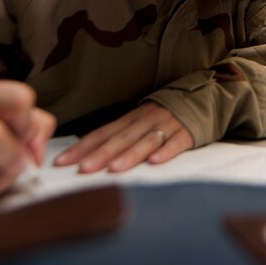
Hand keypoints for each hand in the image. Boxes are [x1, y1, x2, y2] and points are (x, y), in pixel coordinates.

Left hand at [53, 102, 193, 172]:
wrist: (203, 95)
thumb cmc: (166, 115)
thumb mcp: (141, 120)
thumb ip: (121, 136)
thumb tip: (90, 156)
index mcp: (131, 119)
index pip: (102, 133)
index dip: (82, 147)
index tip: (62, 162)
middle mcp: (145, 120)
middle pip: (120, 139)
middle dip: (100, 154)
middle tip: (83, 169)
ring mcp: (167, 124)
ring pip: (145, 140)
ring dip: (129, 155)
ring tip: (114, 169)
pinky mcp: (187, 132)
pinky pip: (176, 142)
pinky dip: (165, 151)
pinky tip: (155, 161)